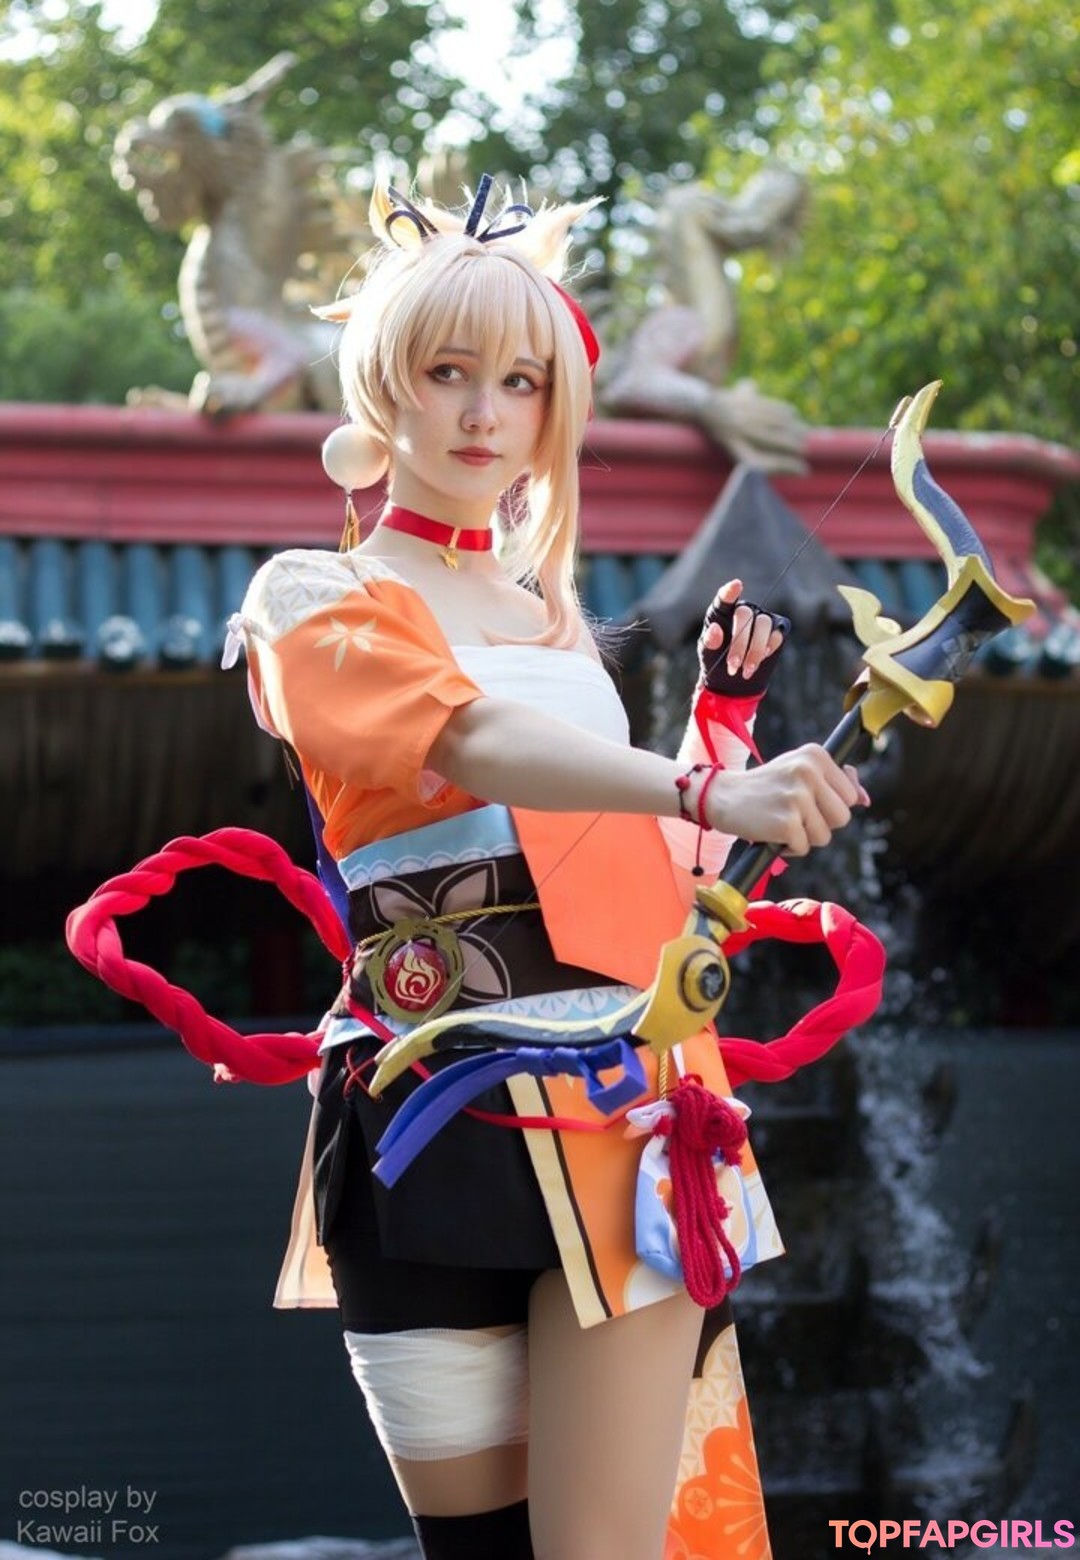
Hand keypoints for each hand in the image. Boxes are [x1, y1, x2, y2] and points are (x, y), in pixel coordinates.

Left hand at [699, 578, 788, 695]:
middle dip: (740, 643)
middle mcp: (743, 610)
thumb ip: (709, 642)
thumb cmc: (716, 663)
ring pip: (763, 624)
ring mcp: (762, 618)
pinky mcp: (778, 629)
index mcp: (721, 612)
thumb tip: (715, 629)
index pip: (724, 599)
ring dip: (755, 650)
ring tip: (745, 670)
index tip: (737, 585)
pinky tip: (761, 659)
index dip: (730, 592)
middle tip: (733, 665)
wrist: (734, 682)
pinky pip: (777, 634)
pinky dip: (769, 648)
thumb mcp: (708, 655)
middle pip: (745, 615)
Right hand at [700, 743, 868, 855]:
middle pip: (842, 817)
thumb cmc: (765, 786)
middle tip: (795, 814)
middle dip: (821, 824)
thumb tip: (864, 799)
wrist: (722, 796)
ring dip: (805, 837)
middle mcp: (809, 772)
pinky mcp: (786, 822)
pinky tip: (773, 832)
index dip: (830, 806)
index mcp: (816, 755)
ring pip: (825, 836)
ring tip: (782, 821)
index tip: (807, 801)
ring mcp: (797, 797)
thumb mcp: (800, 770)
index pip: (850, 795)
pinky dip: (790, 847)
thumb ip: (835, 780)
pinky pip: (804, 847)